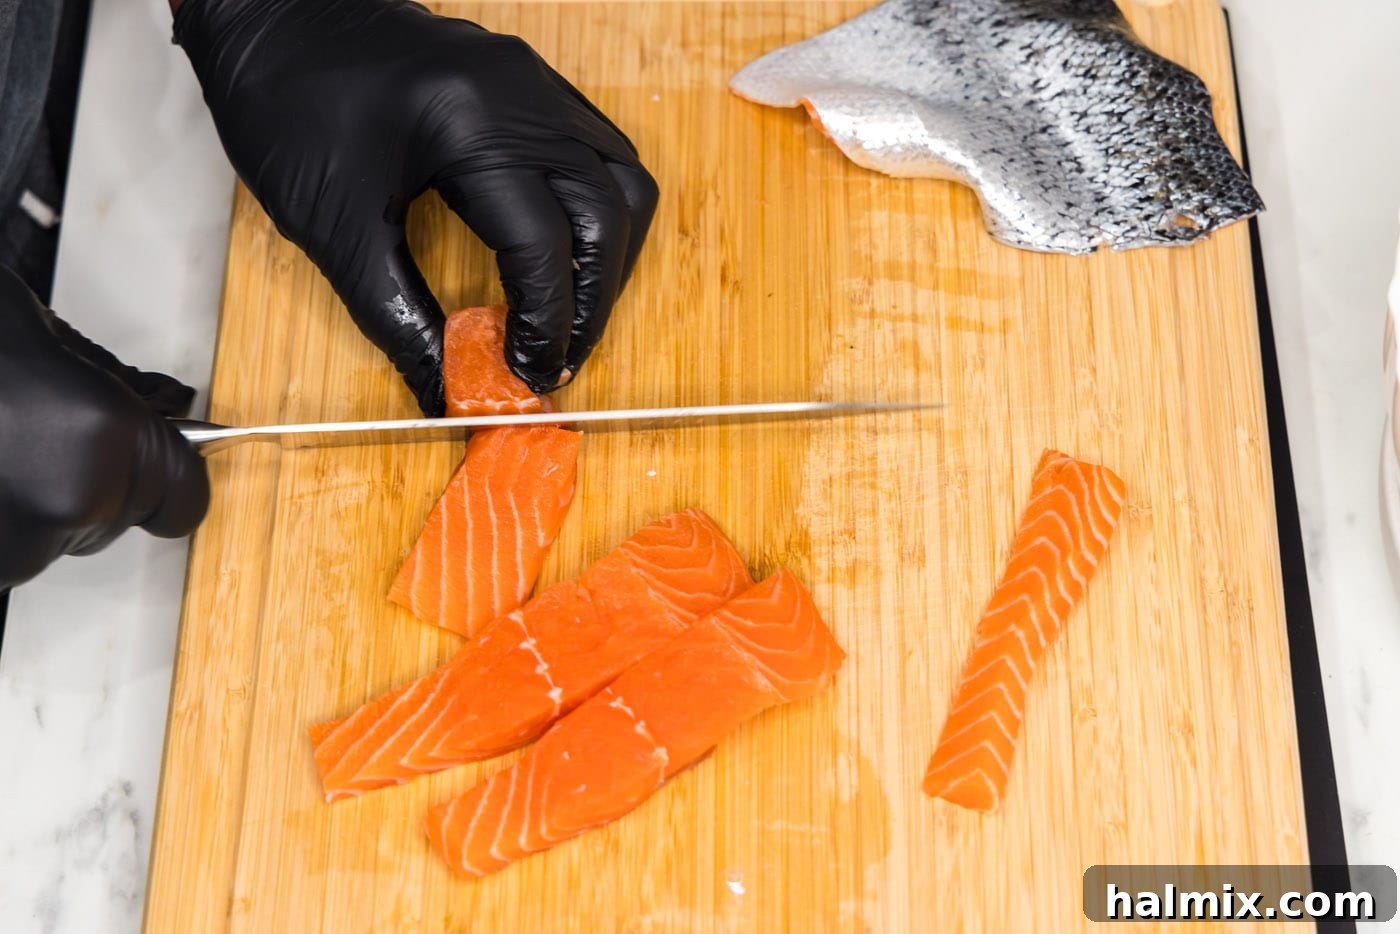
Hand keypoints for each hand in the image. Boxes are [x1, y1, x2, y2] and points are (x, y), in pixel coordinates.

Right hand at [0, 266, 209, 589]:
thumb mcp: (45, 337)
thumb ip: (114, 385)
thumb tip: (166, 406)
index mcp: (104, 438)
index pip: (184, 499)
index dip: (164, 475)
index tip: (148, 460)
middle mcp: (68, 501)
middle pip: (116, 518)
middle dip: (88, 478)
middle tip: (26, 429)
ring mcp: (10, 545)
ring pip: (53, 537)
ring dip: (28, 500)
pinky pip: (6, 549)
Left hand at [175, 0, 658, 413]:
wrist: (270, 20)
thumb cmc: (285, 111)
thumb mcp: (336, 231)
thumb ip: (400, 319)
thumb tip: (444, 389)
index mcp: (468, 124)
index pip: (543, 241)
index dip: (548, 321)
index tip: (531, 374)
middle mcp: (520, 94)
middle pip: (608, 212)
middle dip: (594, 299)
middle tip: (561, 357)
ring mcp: (535, 80)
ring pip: (622, 180)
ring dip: (608, 258)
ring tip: (572, 313)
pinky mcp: (532, 81)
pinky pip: (601, 151)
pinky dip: (597, 214)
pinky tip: (564, 255)